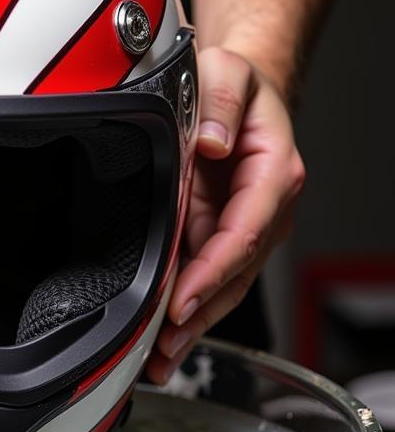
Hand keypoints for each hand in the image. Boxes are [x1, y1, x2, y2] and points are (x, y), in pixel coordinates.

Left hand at [146, 47, 304, 383]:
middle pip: (234, 273)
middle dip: (200, 315)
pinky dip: (186, 312)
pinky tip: (163, 341)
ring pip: (221, 286)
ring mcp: (243, 229)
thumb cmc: (236, 85)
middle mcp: (263, 210)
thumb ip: (218, 102)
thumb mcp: (225, 72)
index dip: (213, 270)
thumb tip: (212, 143)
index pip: (243, 233)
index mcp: (271, 174)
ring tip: (160, 358)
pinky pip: (206, 280)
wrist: (241, 94)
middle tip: (164, 348)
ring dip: (192, 325)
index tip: (184, 299)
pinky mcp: (219, 238)